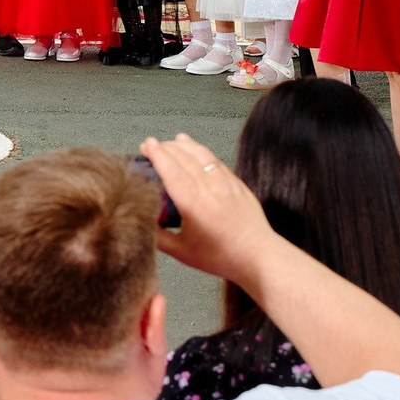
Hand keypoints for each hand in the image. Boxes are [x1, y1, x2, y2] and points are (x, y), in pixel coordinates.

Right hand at [140, 133, 282, 287]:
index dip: (157, 155)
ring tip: (169, 142)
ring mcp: (225, 184)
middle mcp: (210, 189)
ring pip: (201, 155)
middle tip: (151, 146)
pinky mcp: (236, 183)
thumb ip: (158, 237)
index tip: (146, 145)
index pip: (171, 171)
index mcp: (193, 205)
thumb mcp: (182, 252)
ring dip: (182, 145)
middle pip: (184, 158)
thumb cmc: (222, 256)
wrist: (258, 256)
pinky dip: (201, 150)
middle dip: (165, 147)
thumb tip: (141, 223)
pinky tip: (192, 146)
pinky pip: (215, 160)